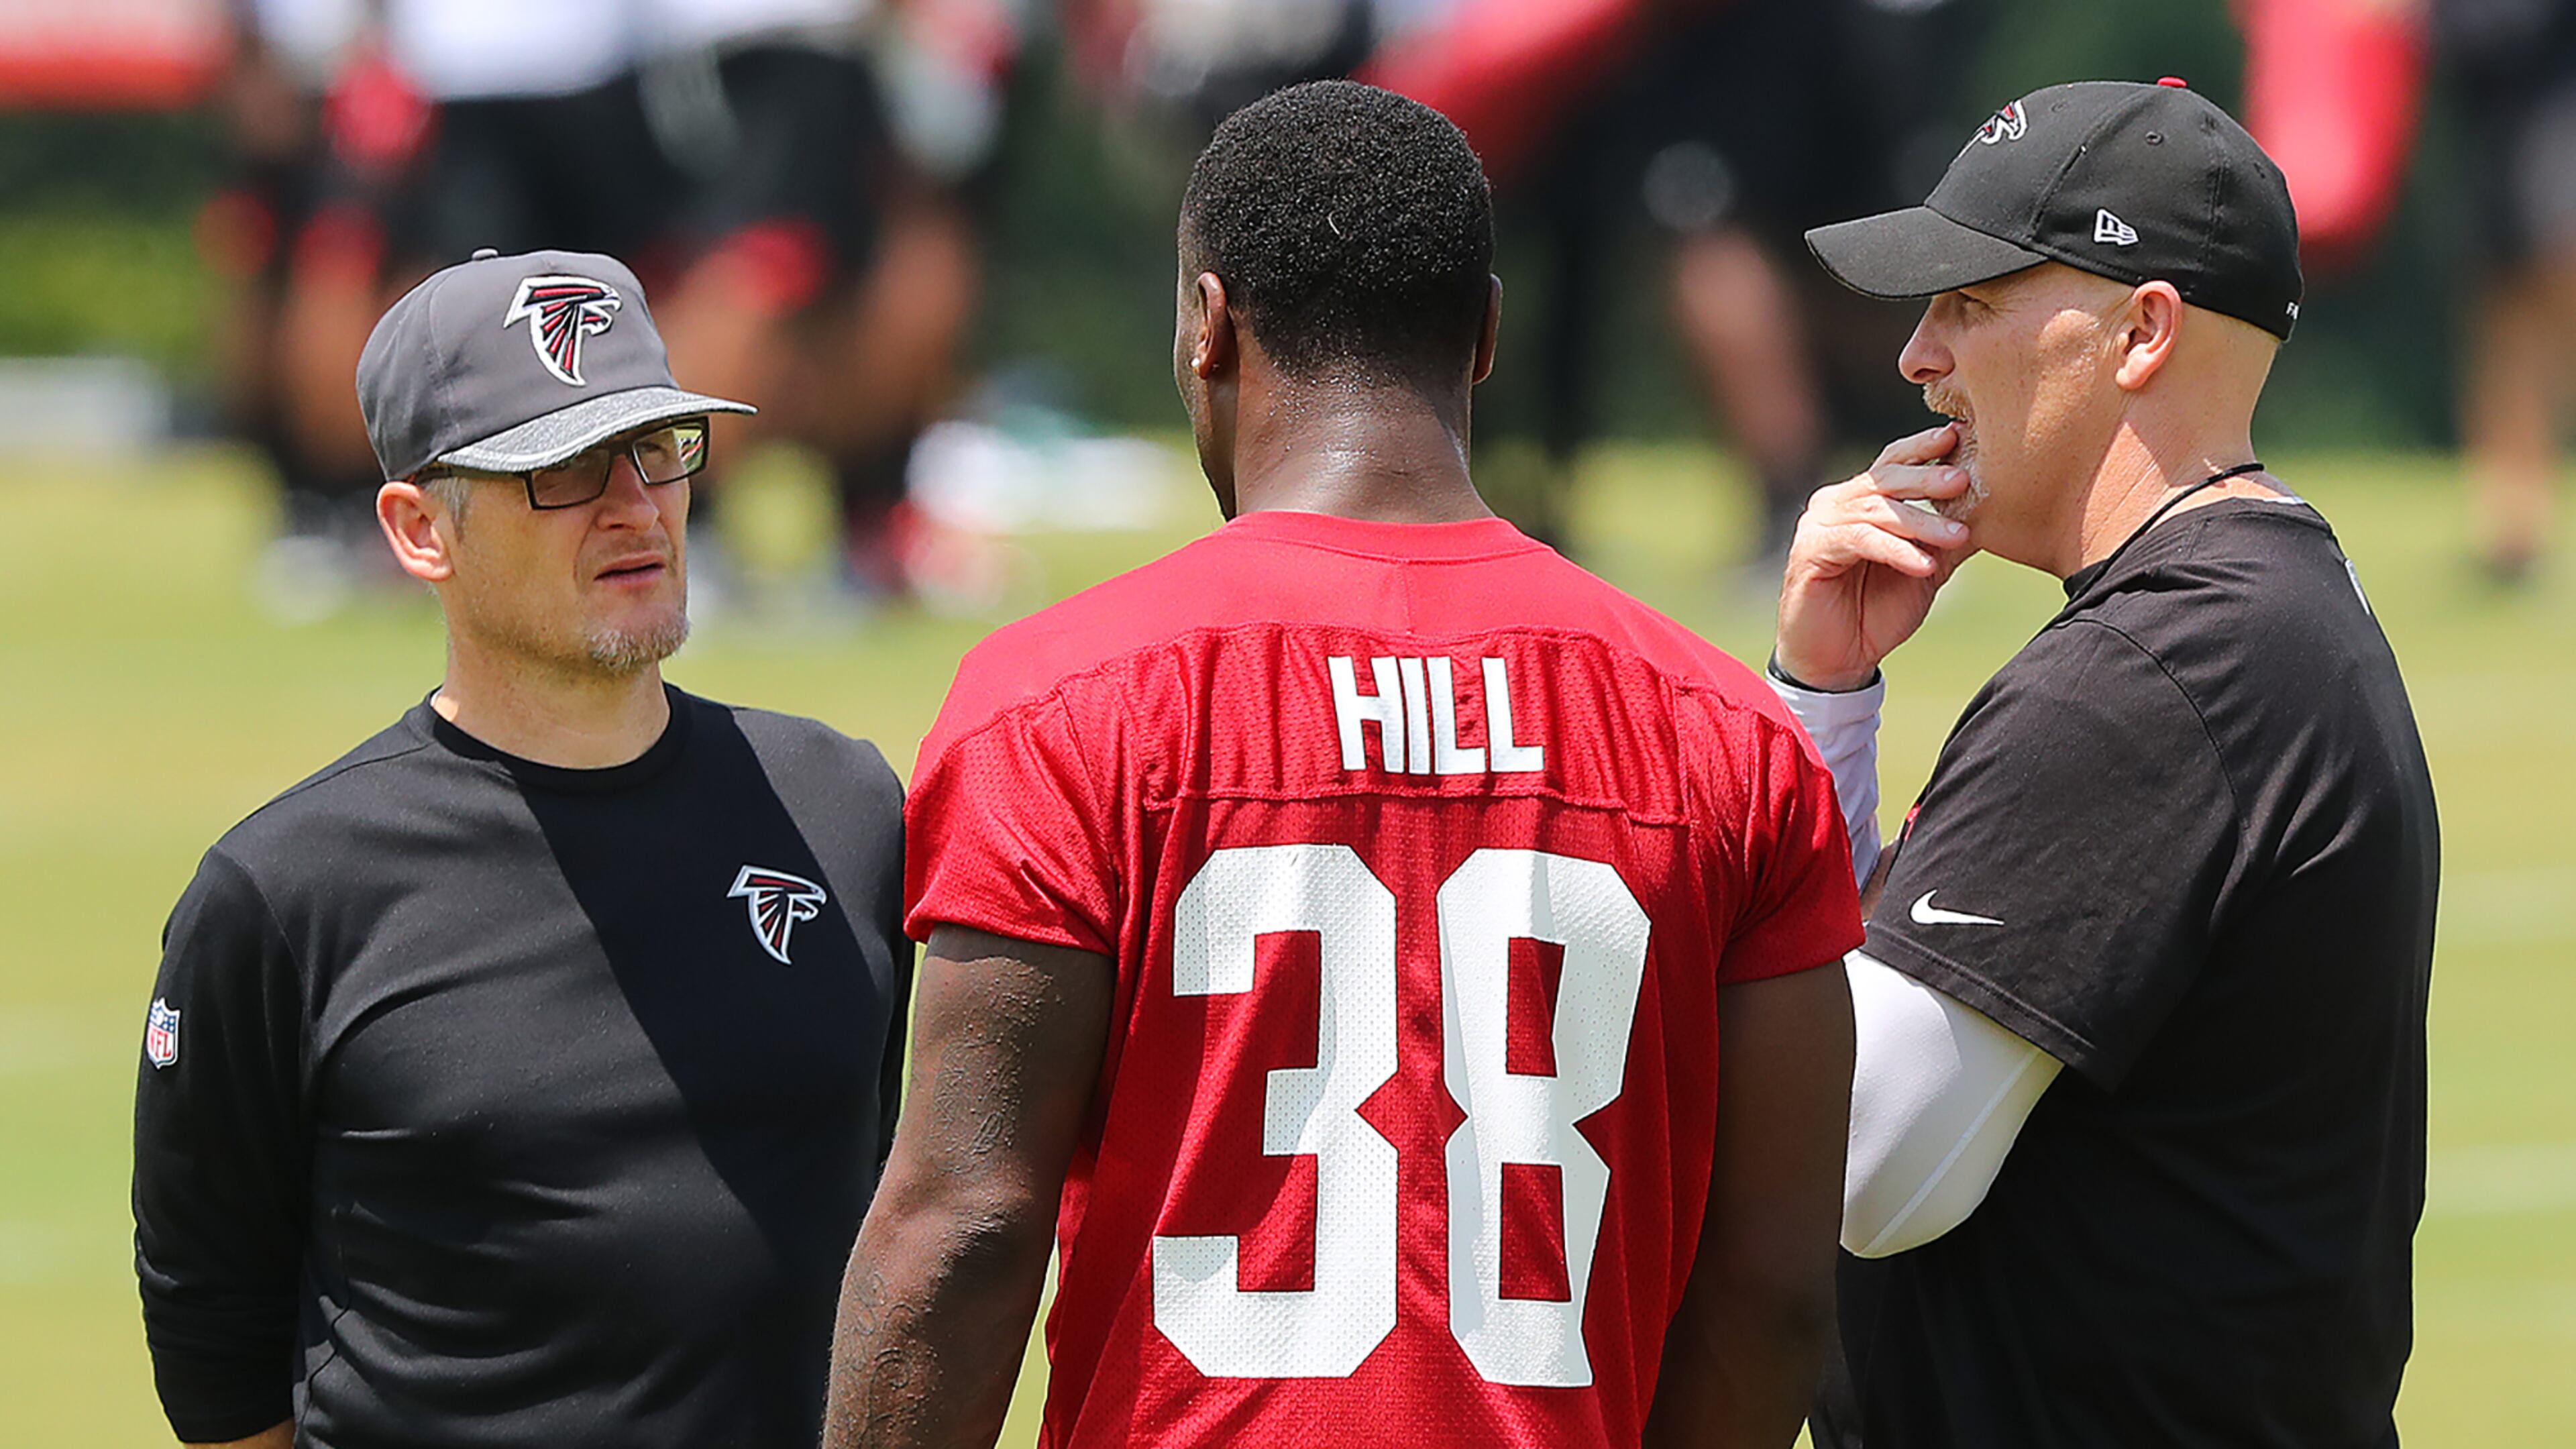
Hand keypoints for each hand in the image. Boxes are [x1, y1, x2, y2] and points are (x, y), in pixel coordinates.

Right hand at [1774, 425, 1976, 691]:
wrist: (1837, 661)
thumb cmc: (1876, 612)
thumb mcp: (1925, 568)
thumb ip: (1948, 538)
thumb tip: (1994, 509)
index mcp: (1860, 499)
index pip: (1893, 462)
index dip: (1924, 448)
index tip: (1959, 435)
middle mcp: (1835, 503)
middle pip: (1885, 478)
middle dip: (1927, 477)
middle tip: (1962, 480)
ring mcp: (1818, 525)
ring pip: (1877, 510)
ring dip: (1921, 523)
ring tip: (1958, 537)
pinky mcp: (1810, 551)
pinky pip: (1860, 542)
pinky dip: (1896, 551)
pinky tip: (1923, 566)